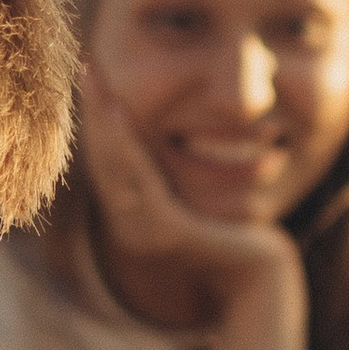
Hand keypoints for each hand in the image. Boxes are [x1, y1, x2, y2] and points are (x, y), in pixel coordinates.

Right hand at [76, 60, 303, 321]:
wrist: (263, 282)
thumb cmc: (239, 238)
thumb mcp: (204, 198)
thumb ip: (183, 175)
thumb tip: (181, 135)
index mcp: (134, 215)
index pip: (108, 159)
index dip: (97, 120)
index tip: (91, 77)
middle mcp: (129, 224)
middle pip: (103, 158)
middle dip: (93, 111)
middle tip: (85, 67)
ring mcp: (143, 230)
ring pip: (113, 165)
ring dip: (101, 120)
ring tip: (93, 81)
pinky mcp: (166, 233)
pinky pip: (138, 181)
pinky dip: (124, 144)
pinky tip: (119, 113)